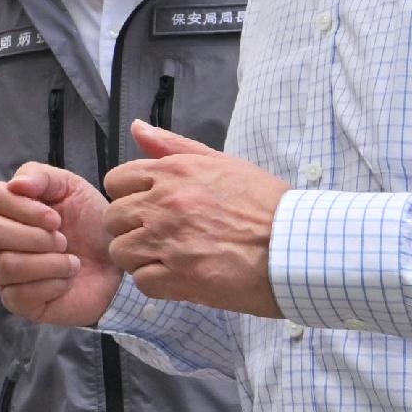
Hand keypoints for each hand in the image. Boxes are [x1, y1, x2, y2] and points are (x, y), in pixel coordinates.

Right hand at [0, 162, 118, 328]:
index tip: (56, 218)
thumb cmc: (90, 223)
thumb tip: (15, 185)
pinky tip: (66, 282)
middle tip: (64, 241)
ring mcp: (3, 272)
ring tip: (71, 262)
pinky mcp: (17, 301)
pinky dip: (51, 286)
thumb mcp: (72, 188)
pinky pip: (19, 294)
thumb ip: (41, 176)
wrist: (116, 264)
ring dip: (49, 263)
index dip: (23, 207)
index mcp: (8, 209)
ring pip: (6, 265)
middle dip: (35, 237)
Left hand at [99, 124, 288, 317]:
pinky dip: (157, 284)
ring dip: (140, 259)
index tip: (147, 209)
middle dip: (130, 229)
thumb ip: (173, 146)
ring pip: (121, 252)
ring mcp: (169, 240)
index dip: (127, 197)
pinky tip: (179, 278)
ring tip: (169, 260)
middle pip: (113, 218)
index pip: (116, 181)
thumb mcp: (222, 162)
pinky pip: (142, 282)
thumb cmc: (266, 204)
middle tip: (158, 238)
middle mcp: (165, 203)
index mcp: (174, 172)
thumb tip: (137, 128)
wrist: (298, 244)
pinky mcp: (180, 276)